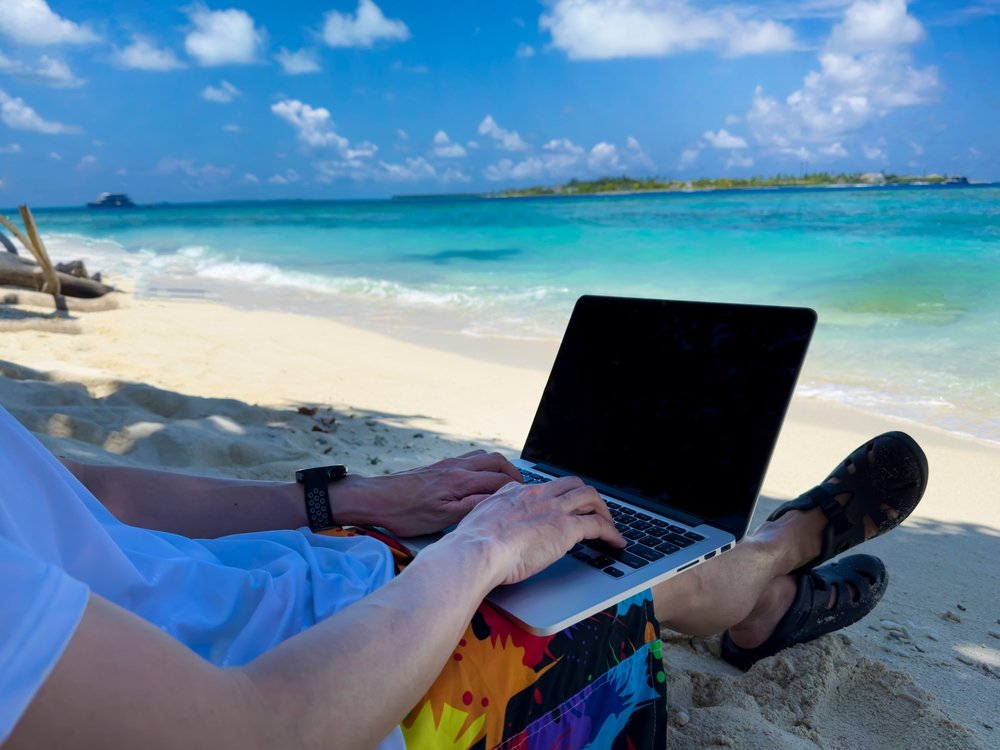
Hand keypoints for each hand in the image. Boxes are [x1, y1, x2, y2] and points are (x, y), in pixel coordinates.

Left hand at [331, 450, 522, 535]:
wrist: (375, 498)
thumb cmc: (404, 513)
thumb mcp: (440, 518)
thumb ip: (470, 508)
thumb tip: (495, 502)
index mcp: (460, 481)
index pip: (499, 480)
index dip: (517, 488)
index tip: (528, 497)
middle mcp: (456, 467)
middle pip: (495, 461)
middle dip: (513, 472)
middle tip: (522, 487)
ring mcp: (447, 464)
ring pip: (483, 457)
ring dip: (499, 466)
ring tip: (506, 481)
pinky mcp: (439, 466)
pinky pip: (470, 458)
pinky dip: (484, 464)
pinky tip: (481, 477)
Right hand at [446, 476, 625, 586]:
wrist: (477, 551)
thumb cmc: (471, 545)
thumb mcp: (476, 522)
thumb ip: (488, 520)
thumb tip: (486, 529)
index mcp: (514, 493)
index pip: (543, 488)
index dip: (556, 497)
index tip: (559, 508)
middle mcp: (536, 496)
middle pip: (571, 484)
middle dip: (585, 497)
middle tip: (592, 512)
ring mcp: (553, 509)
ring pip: (589, 496)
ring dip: (603, 510)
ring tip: (609, 526)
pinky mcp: (566, 527)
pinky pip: (598, 524)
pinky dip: (611, 532)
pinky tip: (616, 542)